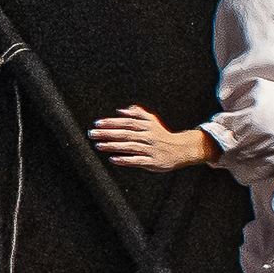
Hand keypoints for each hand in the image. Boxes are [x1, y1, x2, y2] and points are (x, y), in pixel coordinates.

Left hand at [91, 106, 214, 171]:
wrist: (182, 149)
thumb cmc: (162, 135)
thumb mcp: (152, 121)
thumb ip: (137, 114)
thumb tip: (120, 110)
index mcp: (147, 126)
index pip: (127, 122)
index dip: (111, 122)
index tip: (97, 123)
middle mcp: (148, 136)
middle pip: (126, 134)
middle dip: (107, 133)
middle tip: (92, 133)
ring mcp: (151, 149)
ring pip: (130, 147)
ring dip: (113, 146)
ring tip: (99, 145)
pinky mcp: (153, 162)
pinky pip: (137, 160)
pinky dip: (125, 160)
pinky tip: (113, 159)